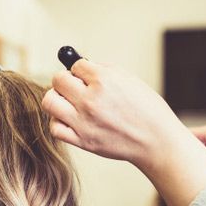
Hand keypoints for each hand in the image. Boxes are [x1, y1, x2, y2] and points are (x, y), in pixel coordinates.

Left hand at [41, 60, 184, 171]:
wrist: (156, 141)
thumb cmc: (147, 110)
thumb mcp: (129, 80)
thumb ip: (103, 71)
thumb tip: (80, 66)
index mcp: (104, 81)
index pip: (75, 65)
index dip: (81, 70)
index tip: (87, 77)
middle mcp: (90, 100)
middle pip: (57, 80)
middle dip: (65, 81)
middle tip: (74, 88)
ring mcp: (83, 121)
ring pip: (49, 102)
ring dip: (57, 99)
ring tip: (69, 103)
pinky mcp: (81, 140)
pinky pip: (55, 128)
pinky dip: (58, 122)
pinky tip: (70, 120)